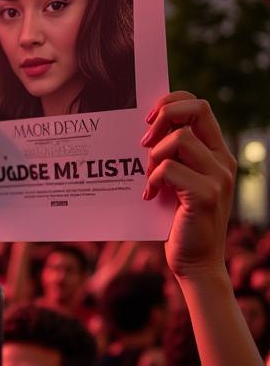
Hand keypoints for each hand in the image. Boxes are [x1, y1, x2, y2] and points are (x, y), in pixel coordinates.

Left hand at [141, 92, 235, 279]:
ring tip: (148, 178)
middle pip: (195, 110)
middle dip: (163, 116)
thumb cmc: (177, 222)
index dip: (172, 102)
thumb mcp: (176, 184)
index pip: (200, 106)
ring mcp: (217, 177)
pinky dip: (153, 179)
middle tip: (143, 141)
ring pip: (179, 139)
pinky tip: (149, 195)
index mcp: (216, 153)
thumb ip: (170, 158)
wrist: (195, 263)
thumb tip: (143, 134)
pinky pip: (169, 169)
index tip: (149, 118)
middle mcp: (222, 161)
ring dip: (154, 155)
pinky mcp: (206, 196)